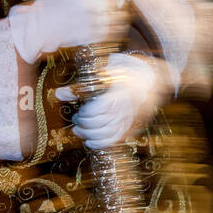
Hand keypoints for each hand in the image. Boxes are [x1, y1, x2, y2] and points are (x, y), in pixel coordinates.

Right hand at [8, 0, 127, 63]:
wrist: (37, 28)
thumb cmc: (43, 5)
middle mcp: (94, 5)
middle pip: (120, 3)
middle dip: (120, 3)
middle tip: (120, 5)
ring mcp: (94, 22)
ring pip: (121, 20)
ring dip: (122, 18)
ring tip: (120, 18)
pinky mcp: (92, 37)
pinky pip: (114, 34)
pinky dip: (116, 31)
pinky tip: (114, 30)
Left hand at [55, 53, 170, 149]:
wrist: (153, 75)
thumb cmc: (127, 69)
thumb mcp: (104, 70)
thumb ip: (81, 86)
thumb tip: (59, 94)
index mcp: (119, 92)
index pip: (97, 110)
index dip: (84, 114)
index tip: (79, 112)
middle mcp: (126, 107)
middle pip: (100, 124)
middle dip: (84, 125)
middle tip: (76, 121)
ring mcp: (131, 118)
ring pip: (107, 134)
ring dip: (89, 135)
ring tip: (79, 130)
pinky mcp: (133, 126)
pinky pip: (116, 140)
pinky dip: (101, 143)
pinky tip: (90, 142)